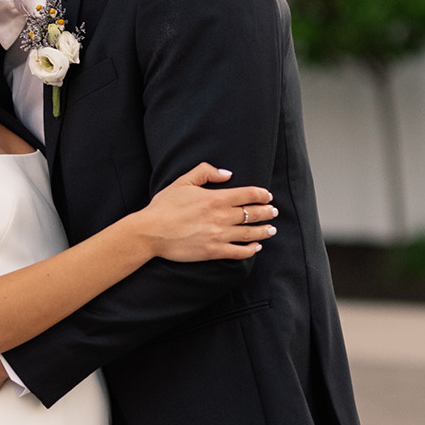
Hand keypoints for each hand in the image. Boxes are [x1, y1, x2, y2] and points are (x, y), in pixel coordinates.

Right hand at [142, 164, 276, 262]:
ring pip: (249, 233)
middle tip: (274, 212)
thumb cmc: (164, 206)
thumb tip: (227, 174)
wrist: (150, 232)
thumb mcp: (183, 182)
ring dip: (264, 231)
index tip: (267, 196)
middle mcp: (220, 217)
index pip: (248, 195)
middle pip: (252, 214)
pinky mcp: (213, 251)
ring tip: (271, 229)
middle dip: (267, 212)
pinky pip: (238, 252)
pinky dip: (251, 250)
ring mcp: (218, 235)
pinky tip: (256, 247)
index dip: (261, 195)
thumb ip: (206, 172)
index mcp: (215, 198)